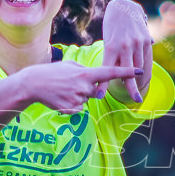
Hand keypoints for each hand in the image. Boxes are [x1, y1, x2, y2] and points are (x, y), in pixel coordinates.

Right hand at [20, 61, 140, 113]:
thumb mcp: (71, 65)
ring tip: (63, 90)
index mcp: (85, 73)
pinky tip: (60, 99)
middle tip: (70, 84)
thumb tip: (96, 78)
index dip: (126, 73)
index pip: (110, 73)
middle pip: (96, 92)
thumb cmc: (53, 72)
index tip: (140, 71)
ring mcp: (78, 99)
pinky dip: (72, 105)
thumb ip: (86, 71)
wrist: (34, 84)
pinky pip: (79, 109)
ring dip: (78, 97)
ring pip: (86, 100)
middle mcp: (84, 87)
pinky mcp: (71, 109)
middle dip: (87, 89)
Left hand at [100, 0, 152, 102]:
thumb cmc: (112, 28)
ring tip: (136, 93)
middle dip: (131, 88)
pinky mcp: (146, 40)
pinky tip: (143, 77)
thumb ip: (112, 58)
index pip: (107, 69)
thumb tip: (114, 76)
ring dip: (137, 80)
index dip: (104, 84)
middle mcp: (124, 46)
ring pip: (139, 67)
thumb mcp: (108, 41)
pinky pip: (146, 59)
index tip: (99, 96)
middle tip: (135, 100)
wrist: (124, 8)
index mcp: (111, 47)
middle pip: (127, 72)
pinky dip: (144, 68)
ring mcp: (136, 43)